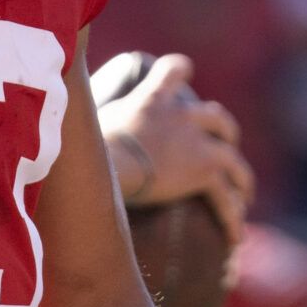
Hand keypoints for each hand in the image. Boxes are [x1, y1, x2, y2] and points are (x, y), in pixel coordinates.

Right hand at [98, 54, 254, 246]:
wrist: (111, 159)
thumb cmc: (89, 143)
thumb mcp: (90, 119)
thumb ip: (92, 120)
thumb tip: (63, 127)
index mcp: (153, 99)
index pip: (173, 70)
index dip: (180, 70)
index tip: (185, 71)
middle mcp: (181, 116)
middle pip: (216, 119)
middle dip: (226, 134)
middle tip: (226, 147)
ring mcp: (196, 143)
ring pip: (232, 159)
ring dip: (241, 178)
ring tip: (243, 195)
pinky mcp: (204, 172)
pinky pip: (226, 198)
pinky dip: (233, 217)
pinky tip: (235, 237)